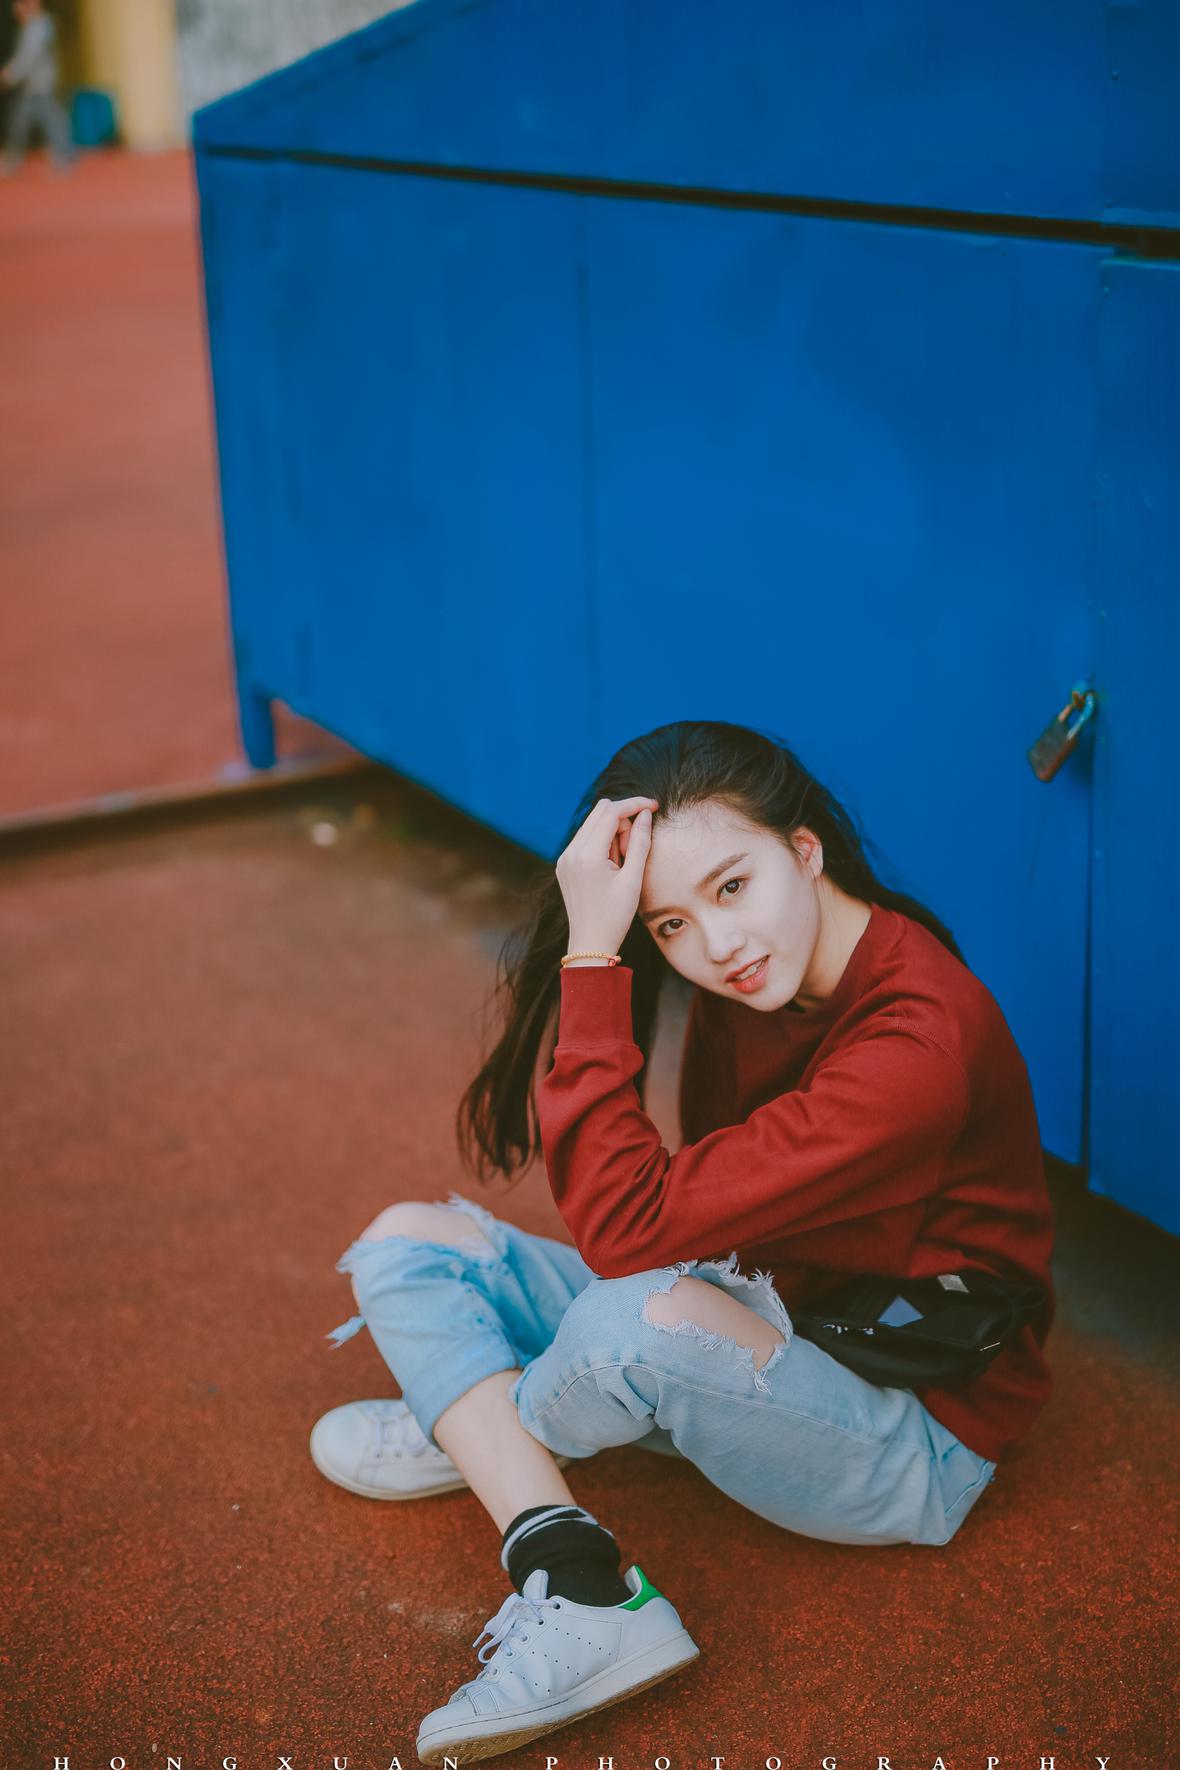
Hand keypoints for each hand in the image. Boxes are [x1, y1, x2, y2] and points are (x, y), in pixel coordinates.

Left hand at [555, 795, 657, 957]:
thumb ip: (639, 843)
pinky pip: (585, 840)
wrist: (590, 944)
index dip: (634, 804)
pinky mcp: (564, 865)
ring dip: (613, 831)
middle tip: (636, 845)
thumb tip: (644, 815)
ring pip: (592, 825)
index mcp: (586, 855)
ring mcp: (564, 858)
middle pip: (600, 813)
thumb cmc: (614, 916)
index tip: (654, 806)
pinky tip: (612, 864)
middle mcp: (570, 852)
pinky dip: (602, 842)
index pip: (610, 812)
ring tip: (623, 861)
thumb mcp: (633, 879)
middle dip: (623, 819)